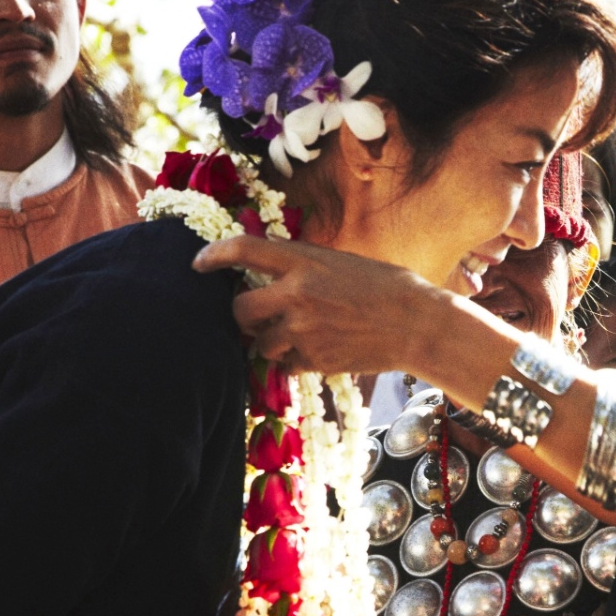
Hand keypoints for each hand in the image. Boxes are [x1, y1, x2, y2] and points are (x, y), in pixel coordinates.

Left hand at [193, 236, 462, 374]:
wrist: (416, 323)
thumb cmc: (385, 286)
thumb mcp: (341, 262)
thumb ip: (303, 265)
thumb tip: (268, 271)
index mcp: (305, 261)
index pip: (244, 250)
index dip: (214, 255)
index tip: (198, 263)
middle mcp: (297, 295)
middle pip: (240, 308)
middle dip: (241, 315)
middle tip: (253, 315)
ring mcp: (304, 330)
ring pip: (260, 343)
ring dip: (269, 341)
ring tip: (296, 335)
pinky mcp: (314, 360)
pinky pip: (285, 364)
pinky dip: (293, 360)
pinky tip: (316, 349)